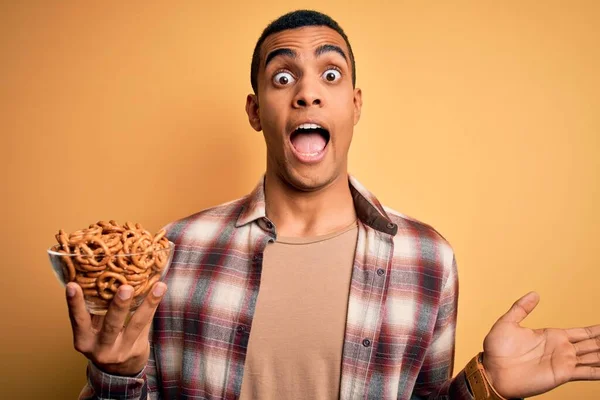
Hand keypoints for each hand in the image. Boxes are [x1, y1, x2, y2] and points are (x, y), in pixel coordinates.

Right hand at [66, 281, 166, 375]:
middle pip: (111, 325)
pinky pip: (147, 324)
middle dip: (119, 306)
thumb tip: (96, 276)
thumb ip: (94, 310)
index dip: (75, 304)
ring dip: (148, 304)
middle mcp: (101, 348)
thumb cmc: (103, 340)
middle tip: (126, 288)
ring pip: (136, 324)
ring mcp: (121, 351)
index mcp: (84, 340)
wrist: (119, 371)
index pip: (78, 320)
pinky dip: (153, 306)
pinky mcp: (138, 349)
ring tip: (159, 287)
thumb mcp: (92, 330)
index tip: (72, 285)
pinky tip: (160, 290)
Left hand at [481, 292, 599, 397]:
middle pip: (592, 344)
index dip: (596, 330)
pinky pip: (587, 372)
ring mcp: (563, 362)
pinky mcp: (562, 374)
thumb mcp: (507, 323)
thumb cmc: (496, 350)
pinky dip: (599, 371)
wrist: (492, 371)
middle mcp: (562, 349)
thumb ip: (521, 308)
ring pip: (593, 357)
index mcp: (552, 336)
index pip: (581, 332)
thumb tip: (534, 294)